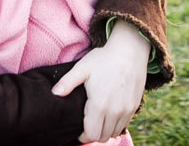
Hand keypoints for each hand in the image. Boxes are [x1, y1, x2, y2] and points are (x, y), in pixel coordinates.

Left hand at [52, 20, 149, 142]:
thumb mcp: (83, 68)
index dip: (82, 136)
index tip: (78, 129)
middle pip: (103, 137)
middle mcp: (115, 111)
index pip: (91, 134)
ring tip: (98, 119)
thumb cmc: (104, 58)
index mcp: (99, 105)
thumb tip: (54, 94)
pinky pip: (124, 124)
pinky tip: (110, 114)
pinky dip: (116, 124)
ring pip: (114, 133)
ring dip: (105, 130)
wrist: (130, 50)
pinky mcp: (134, 106)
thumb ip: (67, 82)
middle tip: (87, 124)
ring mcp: (126, 110)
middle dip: (93, 134)